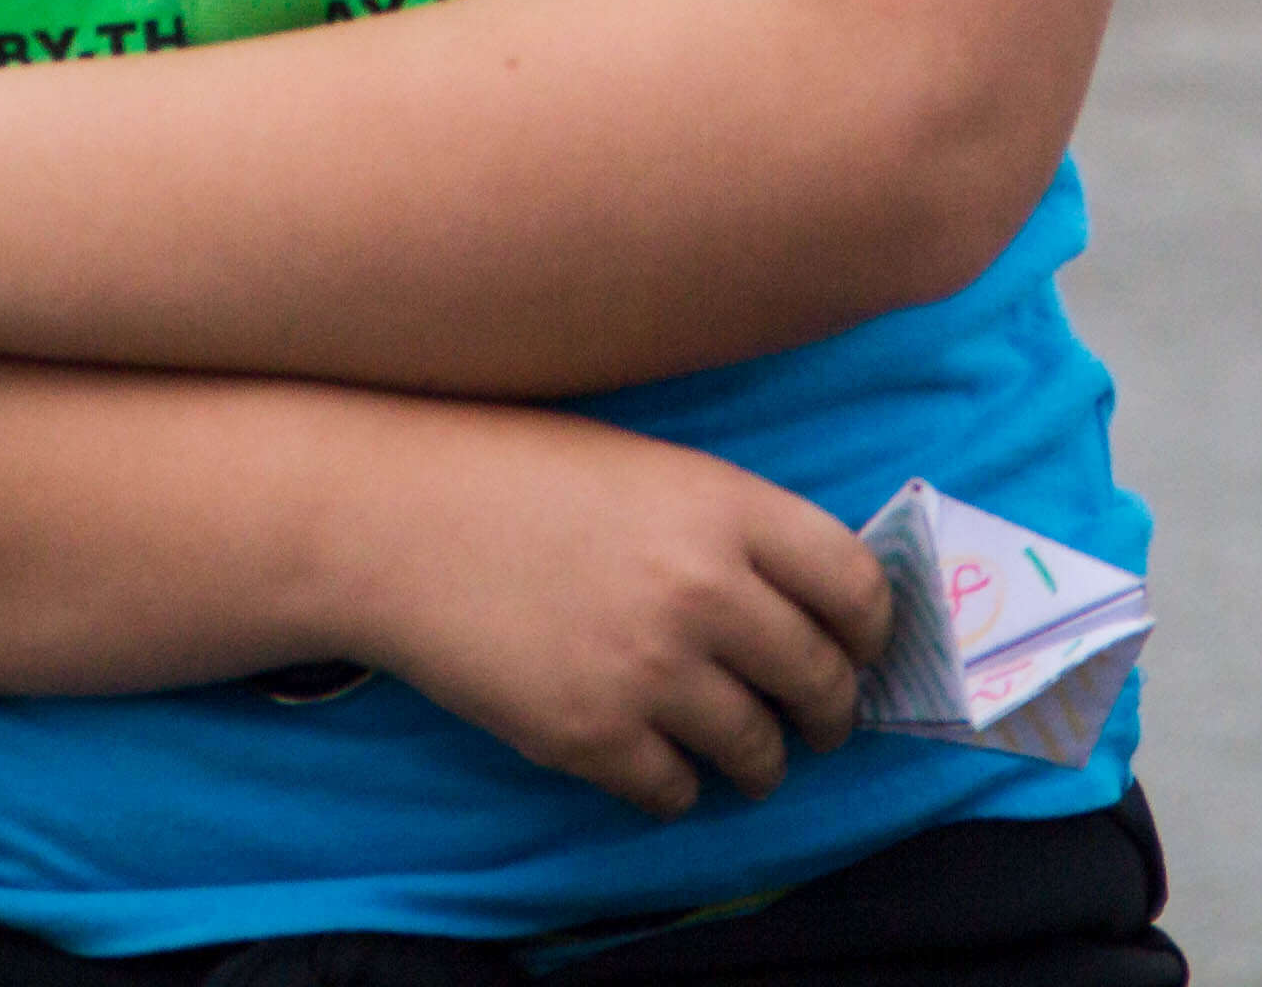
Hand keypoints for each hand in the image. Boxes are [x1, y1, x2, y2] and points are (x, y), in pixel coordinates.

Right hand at [325, 409, 896, 818]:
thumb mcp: (646, 468)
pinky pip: (675, 793)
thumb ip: (733, 528)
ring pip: (759, 753)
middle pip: (821, 680)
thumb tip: (813, 605)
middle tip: (817, 720)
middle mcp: (702, 592)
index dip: (873, 630)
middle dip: (829, 712)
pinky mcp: (592, 737)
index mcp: (723, 507)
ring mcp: (649, 671)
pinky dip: (676, 788)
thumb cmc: (512, 476)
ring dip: (761, 762)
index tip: (861, 648)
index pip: (856, 588)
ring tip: (745, 754)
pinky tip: (656, 763)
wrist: (388, 522)